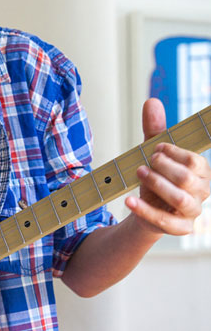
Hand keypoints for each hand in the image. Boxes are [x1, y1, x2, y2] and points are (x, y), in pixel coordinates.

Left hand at [125, 98, 210, 236]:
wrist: (145, 211)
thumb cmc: (156, 180)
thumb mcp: (153, 155)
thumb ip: (154, 131)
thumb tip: (152, 101)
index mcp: (201, 172)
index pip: (195, 161)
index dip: (174, 153)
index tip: (155, 148)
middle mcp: (201, 192)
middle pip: (188, 179)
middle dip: (165, 168)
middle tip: (145, 162)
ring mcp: (192, 212)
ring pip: (181, 199)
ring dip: (157, 185)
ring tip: (139, 173)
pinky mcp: (179, 228)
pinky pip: (165, 221)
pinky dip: (145, 210)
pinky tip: (129, 200)